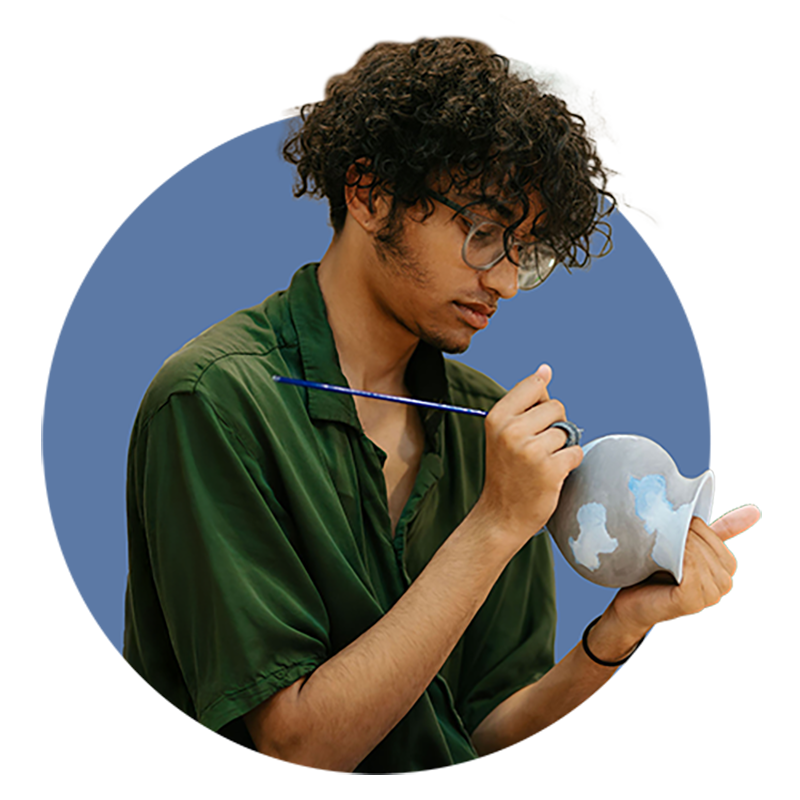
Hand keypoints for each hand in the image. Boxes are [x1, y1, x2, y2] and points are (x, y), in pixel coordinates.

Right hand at [472, 364, 583, 552]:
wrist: (502, 514)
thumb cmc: (508, 470)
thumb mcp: (505, 432)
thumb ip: (526, 402)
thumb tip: (545, 369)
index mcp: (498, 417)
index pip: (534, 385)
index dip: (541, 403)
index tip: (533, 423)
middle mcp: (511, 430)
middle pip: (556, 407)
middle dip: (554, 426)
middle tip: (535, 449)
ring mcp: (530, 450)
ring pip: (567, 431)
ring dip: (561, 448)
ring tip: (541, 463)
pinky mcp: (549, 469)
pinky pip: (576, 451)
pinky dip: (569, 463)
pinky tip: (551, 474)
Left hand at [610, 505, 760, 636]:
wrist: (631, 599)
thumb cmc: (656, 570)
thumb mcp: (687, 545)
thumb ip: (716, 530)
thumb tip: (755, 511)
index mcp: (725, 567)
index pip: (713, 533)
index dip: (688, 527)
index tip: (669, 529)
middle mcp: (723, 583)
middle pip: (705, 544)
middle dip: (681, 536)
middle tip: (658, 537)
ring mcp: (709, 595)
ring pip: (697, 556)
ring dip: (675, 547)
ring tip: (657, 548)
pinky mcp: (692, 601)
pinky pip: (690, 570)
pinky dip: (677, 559)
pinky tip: (663, 559)